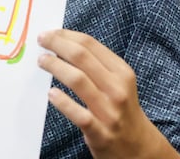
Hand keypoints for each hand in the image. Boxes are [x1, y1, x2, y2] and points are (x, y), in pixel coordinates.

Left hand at [37, 30, 177, 158]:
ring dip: (56, 67)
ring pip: (78, 80)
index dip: (67, 35)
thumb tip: (64, 44)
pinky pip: (78, 114)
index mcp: (122, 72)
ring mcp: (109, 111)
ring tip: (42, 61)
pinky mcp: (100, 132)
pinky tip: (51, 94)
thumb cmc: (121, 109)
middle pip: (82, 57)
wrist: (137, 146)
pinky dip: (63, 102)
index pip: (91, 44)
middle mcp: (117, 88)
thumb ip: (97, 64)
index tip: (50, 33)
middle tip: (41, 41)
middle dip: (58, 45)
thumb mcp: (118, 82)